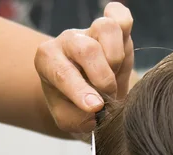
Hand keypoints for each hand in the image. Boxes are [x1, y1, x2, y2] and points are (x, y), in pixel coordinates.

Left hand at [35, 2, 134, 132]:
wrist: (92, 99)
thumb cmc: (76, 107)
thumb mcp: (69, 121)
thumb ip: (76, 120)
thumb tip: (96, 112)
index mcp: (48, 61)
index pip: (62, 73)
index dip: (80, 91)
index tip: (96, 107)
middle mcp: (67, 42)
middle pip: (87, 50)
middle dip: (103, 79)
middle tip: (108, 98)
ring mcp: (90, 31)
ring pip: (105, 29)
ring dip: (116, 58)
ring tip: (115, 74)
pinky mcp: (113, 28)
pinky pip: (118, 14)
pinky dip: (124, 23)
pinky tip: (124, 38)